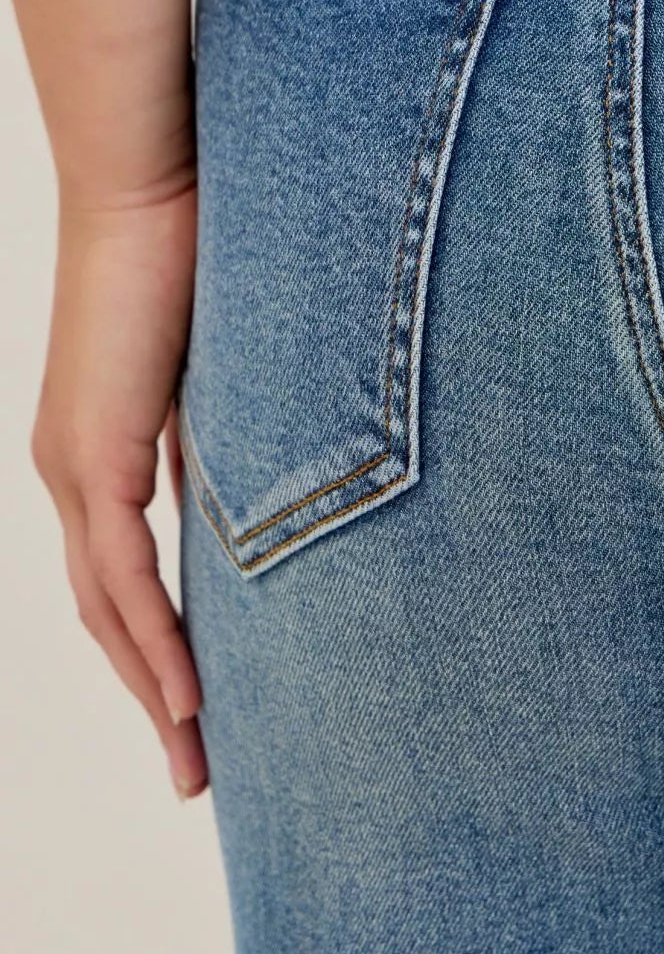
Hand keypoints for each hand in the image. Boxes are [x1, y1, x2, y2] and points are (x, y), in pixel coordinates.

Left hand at [31, 186, 205, 799]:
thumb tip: (301, 481)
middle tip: (199, 771)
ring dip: (154, 691)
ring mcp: (73, 467)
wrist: (155, 181)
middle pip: (108, 615)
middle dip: (155, 699)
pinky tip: (187, 695)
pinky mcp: (91, 455)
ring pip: (108, 610)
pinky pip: (123, 575)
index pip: (125, 579)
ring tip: (197, 758)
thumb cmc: (207, 251)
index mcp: (101, 453)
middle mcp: (73, 471)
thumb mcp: (239, 370)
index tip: (206, 714)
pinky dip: (155, 641)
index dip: (160, 653)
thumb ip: (246, 434)